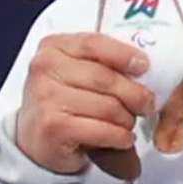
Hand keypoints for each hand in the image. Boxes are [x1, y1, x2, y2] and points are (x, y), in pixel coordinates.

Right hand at [13, 33, 154, 174]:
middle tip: (147, 104)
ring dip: (127, 118)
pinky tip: (123, 138)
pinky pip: (103, 130)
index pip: (94, 44)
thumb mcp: (75, 72)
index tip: (144, 66)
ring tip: (128, 123)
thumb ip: (101, 62)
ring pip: (108, 106)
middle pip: (105, 78)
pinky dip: (120, 136)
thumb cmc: (62, 103)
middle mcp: (45, 70)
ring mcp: (47, 98)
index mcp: (52, 48)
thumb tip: (142, 65)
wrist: (35, 139)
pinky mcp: (54, 127)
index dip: (124, 55)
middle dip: (134, 94)